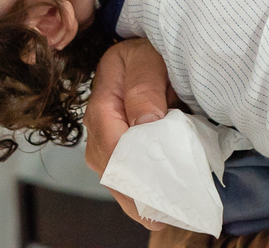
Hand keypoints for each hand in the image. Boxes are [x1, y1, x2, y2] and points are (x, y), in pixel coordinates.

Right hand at [83, 39, 172, 230]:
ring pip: (120, 183)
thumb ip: (144, 87)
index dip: (138, 169)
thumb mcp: (147, 60)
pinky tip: (163, 209)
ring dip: (143, 199)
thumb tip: (145, 123)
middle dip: (141, 193)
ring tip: (169, 216)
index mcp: (102, 107)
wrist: (142, 53)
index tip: (164, 187)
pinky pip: (128, 180)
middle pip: (115, 173)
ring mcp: (107, 146)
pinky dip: (144, 195)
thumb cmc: (146, 54)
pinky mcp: (119, 153)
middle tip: (170, 213)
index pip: (115, 148)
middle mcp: (99, 133)